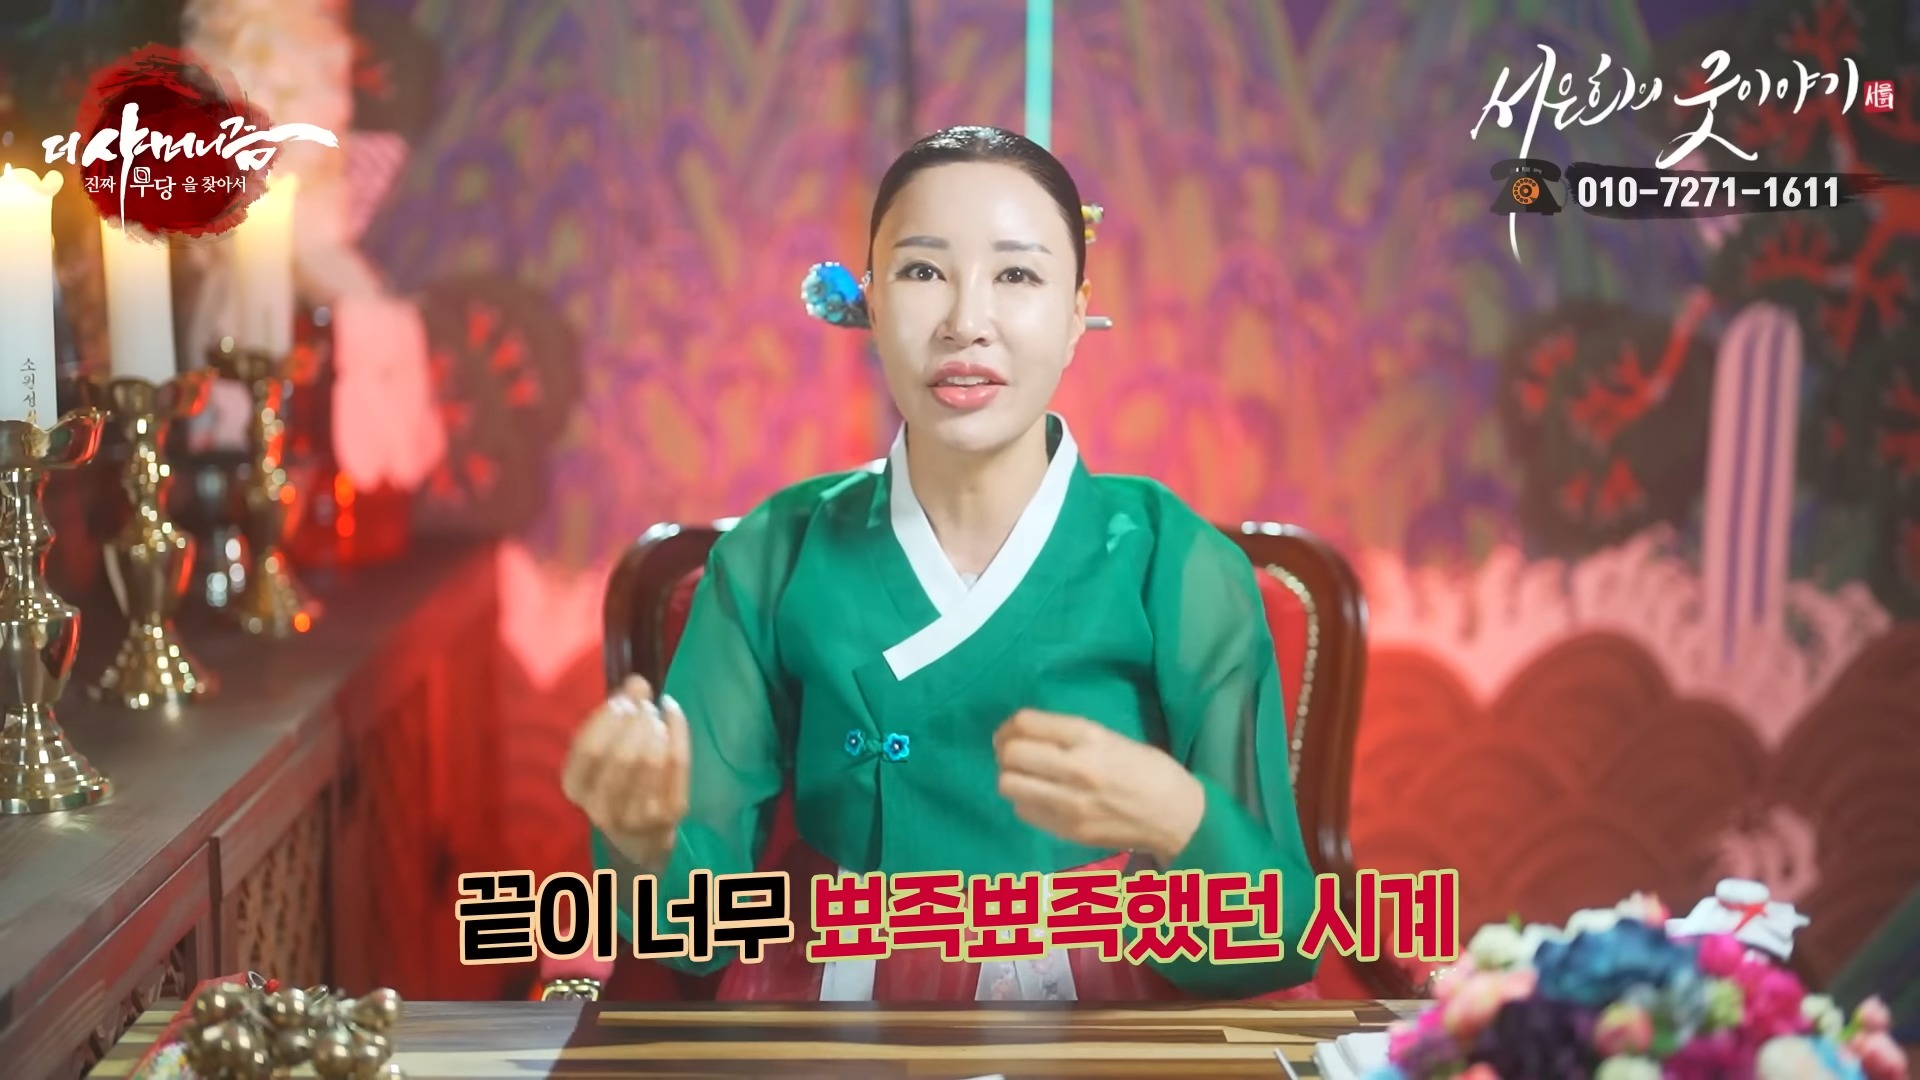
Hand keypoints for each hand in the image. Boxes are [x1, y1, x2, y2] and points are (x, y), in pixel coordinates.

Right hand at [561, 675, 690, 868]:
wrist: (639, 839)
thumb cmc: (613, 783)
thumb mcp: (598, 756)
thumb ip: (611, 717)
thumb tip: (636, 682)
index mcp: (576, 789)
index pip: (588, 750)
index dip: (608, 718)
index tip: (623, 700)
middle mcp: (603, 808)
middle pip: (623, 754)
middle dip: (637, 719)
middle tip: (644, 703)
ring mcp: (638, 816)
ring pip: (652, 760)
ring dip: (657, 726)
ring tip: (656, 713)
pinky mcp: (669, 815)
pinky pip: (678, 765)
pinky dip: (678, 731)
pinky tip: (673, 714)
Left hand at [992, 709, 1205, 862]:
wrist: (1179, 818)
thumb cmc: (1152, 772)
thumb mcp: (1114, 739)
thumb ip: (1072, 736)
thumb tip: (1030, 736)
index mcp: (1091, 737)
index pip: (1026, 723)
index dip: (1009, 726)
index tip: (1011, 731)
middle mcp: (1076, 767)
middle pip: (1011, 754)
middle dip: (1005, 751)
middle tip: (1013, 754)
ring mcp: (1070, 803)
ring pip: (1009, 784)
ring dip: (1011, 777)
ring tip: (1026, 777)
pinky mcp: (1069, 830)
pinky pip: (1024, 811)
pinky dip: (1025, 802)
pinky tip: (1041, 799)